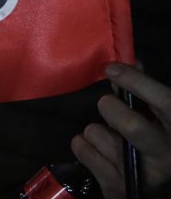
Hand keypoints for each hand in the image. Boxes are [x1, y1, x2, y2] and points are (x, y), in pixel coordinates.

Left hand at [72, 63, 170, 197]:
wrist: (152, 191)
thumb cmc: (154, 142)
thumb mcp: (158, 118)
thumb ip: (146, 90)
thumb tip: (131, 60)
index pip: (165, 102)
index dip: (137, 82)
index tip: (111, 68)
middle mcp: (166, 154)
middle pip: (133, 127)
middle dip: (112, 110)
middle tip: (106, 103)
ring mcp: (141, 174)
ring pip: (100, 136)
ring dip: (94, 129)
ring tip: (104, 134)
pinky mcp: (117, 187)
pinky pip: (84, 151)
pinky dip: (82, 144)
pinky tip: (94, 148)